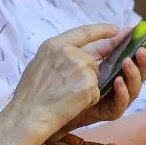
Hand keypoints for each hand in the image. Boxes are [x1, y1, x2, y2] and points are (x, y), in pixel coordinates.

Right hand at [9, 24, 119, 142]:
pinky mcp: (89, 84)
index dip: (101, 30)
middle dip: (87, 74)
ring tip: (64, 96)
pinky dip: (87, 100)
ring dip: (85, 88)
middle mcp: (68, 51)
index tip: (116, 29)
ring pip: (94, 77)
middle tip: (69, 88)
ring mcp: (80, 66)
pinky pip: (96, 92)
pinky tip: (70, 104)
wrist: (29, 115)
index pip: (83, 32)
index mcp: (54, 44)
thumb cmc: (30, 95)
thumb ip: (58, 55)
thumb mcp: (39, 64)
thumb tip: (76, 53)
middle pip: (91, 59)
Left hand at [61, 35, 145, 134]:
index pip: (140, 58)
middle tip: (141, 50)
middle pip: (142, 73)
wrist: (57, 102)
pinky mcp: (110, 111)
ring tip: (127, 62)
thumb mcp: (87, 55)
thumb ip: (106, 44)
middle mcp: (124, 84)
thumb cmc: (72, 77)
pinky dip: (122, 92)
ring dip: (133, 74)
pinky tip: (118, 82)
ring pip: (135, 88)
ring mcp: (118, 98)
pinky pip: (120, 103)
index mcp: (121, 69)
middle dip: (145, 61)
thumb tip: (124, 30)